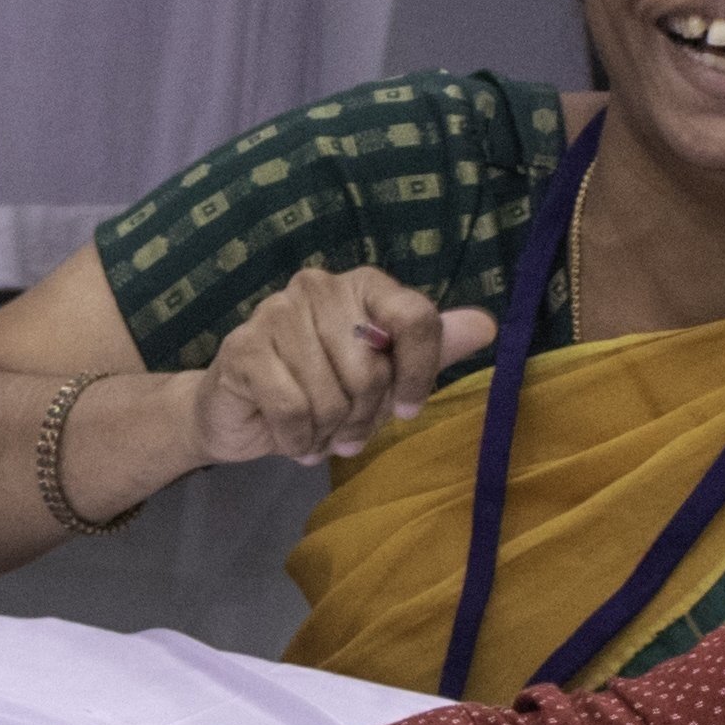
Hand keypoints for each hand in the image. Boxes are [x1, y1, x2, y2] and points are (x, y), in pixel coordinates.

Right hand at [190, 266, 497, 464]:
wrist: (239, 414)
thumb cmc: (319, 391)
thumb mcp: (383, 377)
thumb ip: (430, 350)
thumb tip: (485, 325)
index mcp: (363, 287)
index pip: (415, 317)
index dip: (418, 372)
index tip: (408, 409)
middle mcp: (319, 287)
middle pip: (372, 368)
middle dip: (362, 416)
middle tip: (344, 429)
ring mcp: (276, 312)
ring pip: (330, 394)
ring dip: (326, 432)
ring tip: (314, 432)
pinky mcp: (244, 347)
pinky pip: (292, 408)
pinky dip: (296, 438)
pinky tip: (289, 437)